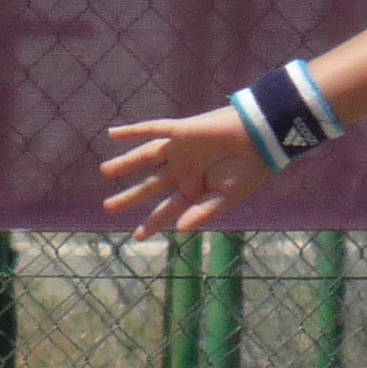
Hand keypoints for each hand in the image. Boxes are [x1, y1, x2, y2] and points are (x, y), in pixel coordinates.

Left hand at [101, 109, 261, 239]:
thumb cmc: (250, 169)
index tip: (137, 237)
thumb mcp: (227, 197)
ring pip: (145, 159)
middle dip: (130, 198)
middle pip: (150, 187)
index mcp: (194, 190)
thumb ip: (203, 213)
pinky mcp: (181, 132)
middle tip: (109, 208)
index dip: (153, 223)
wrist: (261, 137)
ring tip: (105, 172)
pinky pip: (152, 130)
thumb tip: (179, 230)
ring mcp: (180, 151)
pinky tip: (112, 135)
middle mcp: (183, 171)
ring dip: (125, 164)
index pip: (167, 209)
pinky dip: (132, 132)